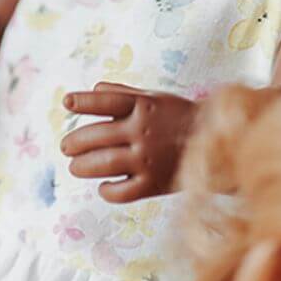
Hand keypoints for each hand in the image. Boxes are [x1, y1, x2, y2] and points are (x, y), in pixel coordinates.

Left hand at [60, 82, 200, 202]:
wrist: (215, 143)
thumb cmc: (178, 116)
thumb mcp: (155, 98)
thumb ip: (123, 94)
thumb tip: (94, 88)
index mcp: (143, 107)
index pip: (105, 102)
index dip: (83, 102)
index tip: (67, 103)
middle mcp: (143, 131)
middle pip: (96, 137)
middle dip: (74, 142)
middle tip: (66, 147)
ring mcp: (148, 159)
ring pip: (103, 164)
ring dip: (82, 166)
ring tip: (75, 167)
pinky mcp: (154, 184)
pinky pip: (121, 192)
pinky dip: (107, 191)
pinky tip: (103, 187)